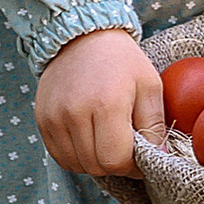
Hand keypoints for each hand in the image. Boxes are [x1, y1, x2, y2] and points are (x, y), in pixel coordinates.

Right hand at [37, 27, 165, 178]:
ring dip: (95, 162)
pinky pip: (60, 156)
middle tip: (126, 148)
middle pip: (96, 166)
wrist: (82, 36)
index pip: (116, 160)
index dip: (133, 167)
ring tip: (107, 141)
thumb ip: (155, 125)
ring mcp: (54, 118)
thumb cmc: (121, 60)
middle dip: (115, 164)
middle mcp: (75, 114)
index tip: (141, 157)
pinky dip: (77, 156)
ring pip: (76, 165)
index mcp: (107, 105)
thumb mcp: (149, 85)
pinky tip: (89, 138)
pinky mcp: (42, 120)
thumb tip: (161, 159)